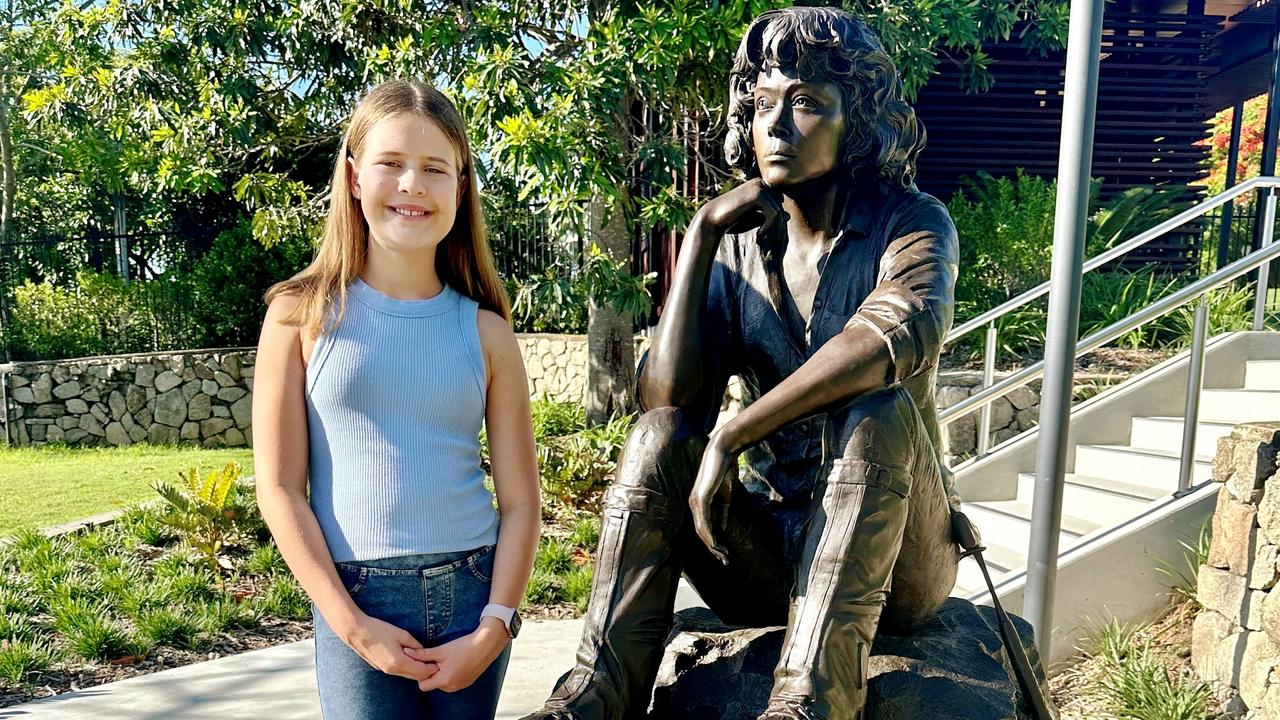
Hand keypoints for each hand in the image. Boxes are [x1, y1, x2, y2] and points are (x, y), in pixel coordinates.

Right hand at [342, 613, 436, 680]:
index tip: (439, 662)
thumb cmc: (379, 630)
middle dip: (426, 671)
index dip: (432, 668)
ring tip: (424, 660)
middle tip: (435, 662)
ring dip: (416, 670)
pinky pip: (398, 671)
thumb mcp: (401, 634)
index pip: (421, 672)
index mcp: (399, 662)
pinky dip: (406, 668)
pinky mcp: (380, 667)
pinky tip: (409, 658)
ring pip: (406, 675)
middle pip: (415, 676)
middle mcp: (392, 670)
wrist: (356, 632)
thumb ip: (415, 644)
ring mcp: (385, 670)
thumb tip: (423, 650)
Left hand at [404, 619, 507, 692]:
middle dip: (432, 673)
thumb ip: (422, 654)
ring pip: (442, 683)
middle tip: (437, 659)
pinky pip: (452, 682)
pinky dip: (450, 674)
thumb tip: (406, 652)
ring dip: (441, 673)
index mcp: (444, 680)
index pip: (423, 685)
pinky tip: (456, 661)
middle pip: (432, 684)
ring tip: (448, 659)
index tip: (426, 662)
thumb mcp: (441, 650)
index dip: (421, 673)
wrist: (485, 645)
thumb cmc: (463, 647)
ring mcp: (460, 686)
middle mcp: (452, 687)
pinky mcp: (466, 683)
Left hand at [689, 433, 737, 564]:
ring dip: (712, 544)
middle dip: (713, 547)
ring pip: (701, 529)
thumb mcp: (725, 496)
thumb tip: (722, 527)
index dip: (713, 541)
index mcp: (699, 503)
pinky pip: (703, 520)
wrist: (724, 452)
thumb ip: (722, 511)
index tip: (723, 553)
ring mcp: (695, 501)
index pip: (703, 527)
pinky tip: (715, 543)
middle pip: (701, 532)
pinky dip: (709, 533)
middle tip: (724, 559)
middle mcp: (693, 504)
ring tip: (722, 554)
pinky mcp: (701, 497)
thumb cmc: (725, 470)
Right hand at [695, 178, 785, 237]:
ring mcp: (759, 186)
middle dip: (774, 223)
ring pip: (778, 210)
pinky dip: (768, 226)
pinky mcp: (757, 194)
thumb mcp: (754, 219)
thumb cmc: (732, 220)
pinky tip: (759, 233)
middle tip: (762, 236)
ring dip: (771, 227)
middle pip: (780, 205)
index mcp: (759, 185)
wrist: (712, 219)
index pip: (778, 203)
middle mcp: (760, 182)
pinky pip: (773, 213)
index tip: (763, 232)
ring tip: (760, 236)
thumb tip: (788, 216)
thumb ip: (768, 216)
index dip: (774, 219)